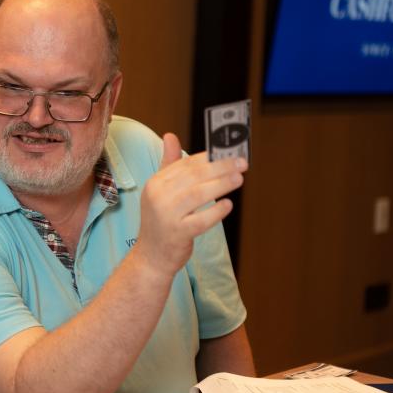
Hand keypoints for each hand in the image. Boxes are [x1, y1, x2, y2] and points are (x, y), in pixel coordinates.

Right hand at [135, 133, 246, 276]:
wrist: (151, 256)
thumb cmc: (161, 221)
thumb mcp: (160, 191)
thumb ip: (169, 164)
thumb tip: (170, 136)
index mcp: (155, 183)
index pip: (185, 164)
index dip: (209, 157)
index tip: (228, 152)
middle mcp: (158, 197)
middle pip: (194, 176)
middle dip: (220, 167)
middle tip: (241, 162)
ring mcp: (167, 216)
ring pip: (198, 195)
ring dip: (221, 184)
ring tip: (239, 178)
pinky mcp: (178, 234)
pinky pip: (201, 220)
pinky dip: (216, 212)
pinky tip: (228, 205)